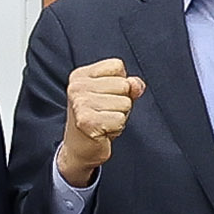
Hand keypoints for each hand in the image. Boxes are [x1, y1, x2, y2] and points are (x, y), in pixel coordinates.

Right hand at [53, 57, 142, 188]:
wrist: (79, 147)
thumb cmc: (97, 118)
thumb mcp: (113, 95)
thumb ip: (129, 85)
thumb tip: (136, 85)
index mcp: (81, 75)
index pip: (117, 66)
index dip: (120, 83)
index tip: (106, 96)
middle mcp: (77, 87)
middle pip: (124, 85)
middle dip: (121, 102)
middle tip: (105, 112)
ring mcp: (80, 103)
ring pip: (125, 103)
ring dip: (119, 116)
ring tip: (104, 121)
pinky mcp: (86, 121)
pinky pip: (120, 119)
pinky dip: (116, 128)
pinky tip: (103, 130)